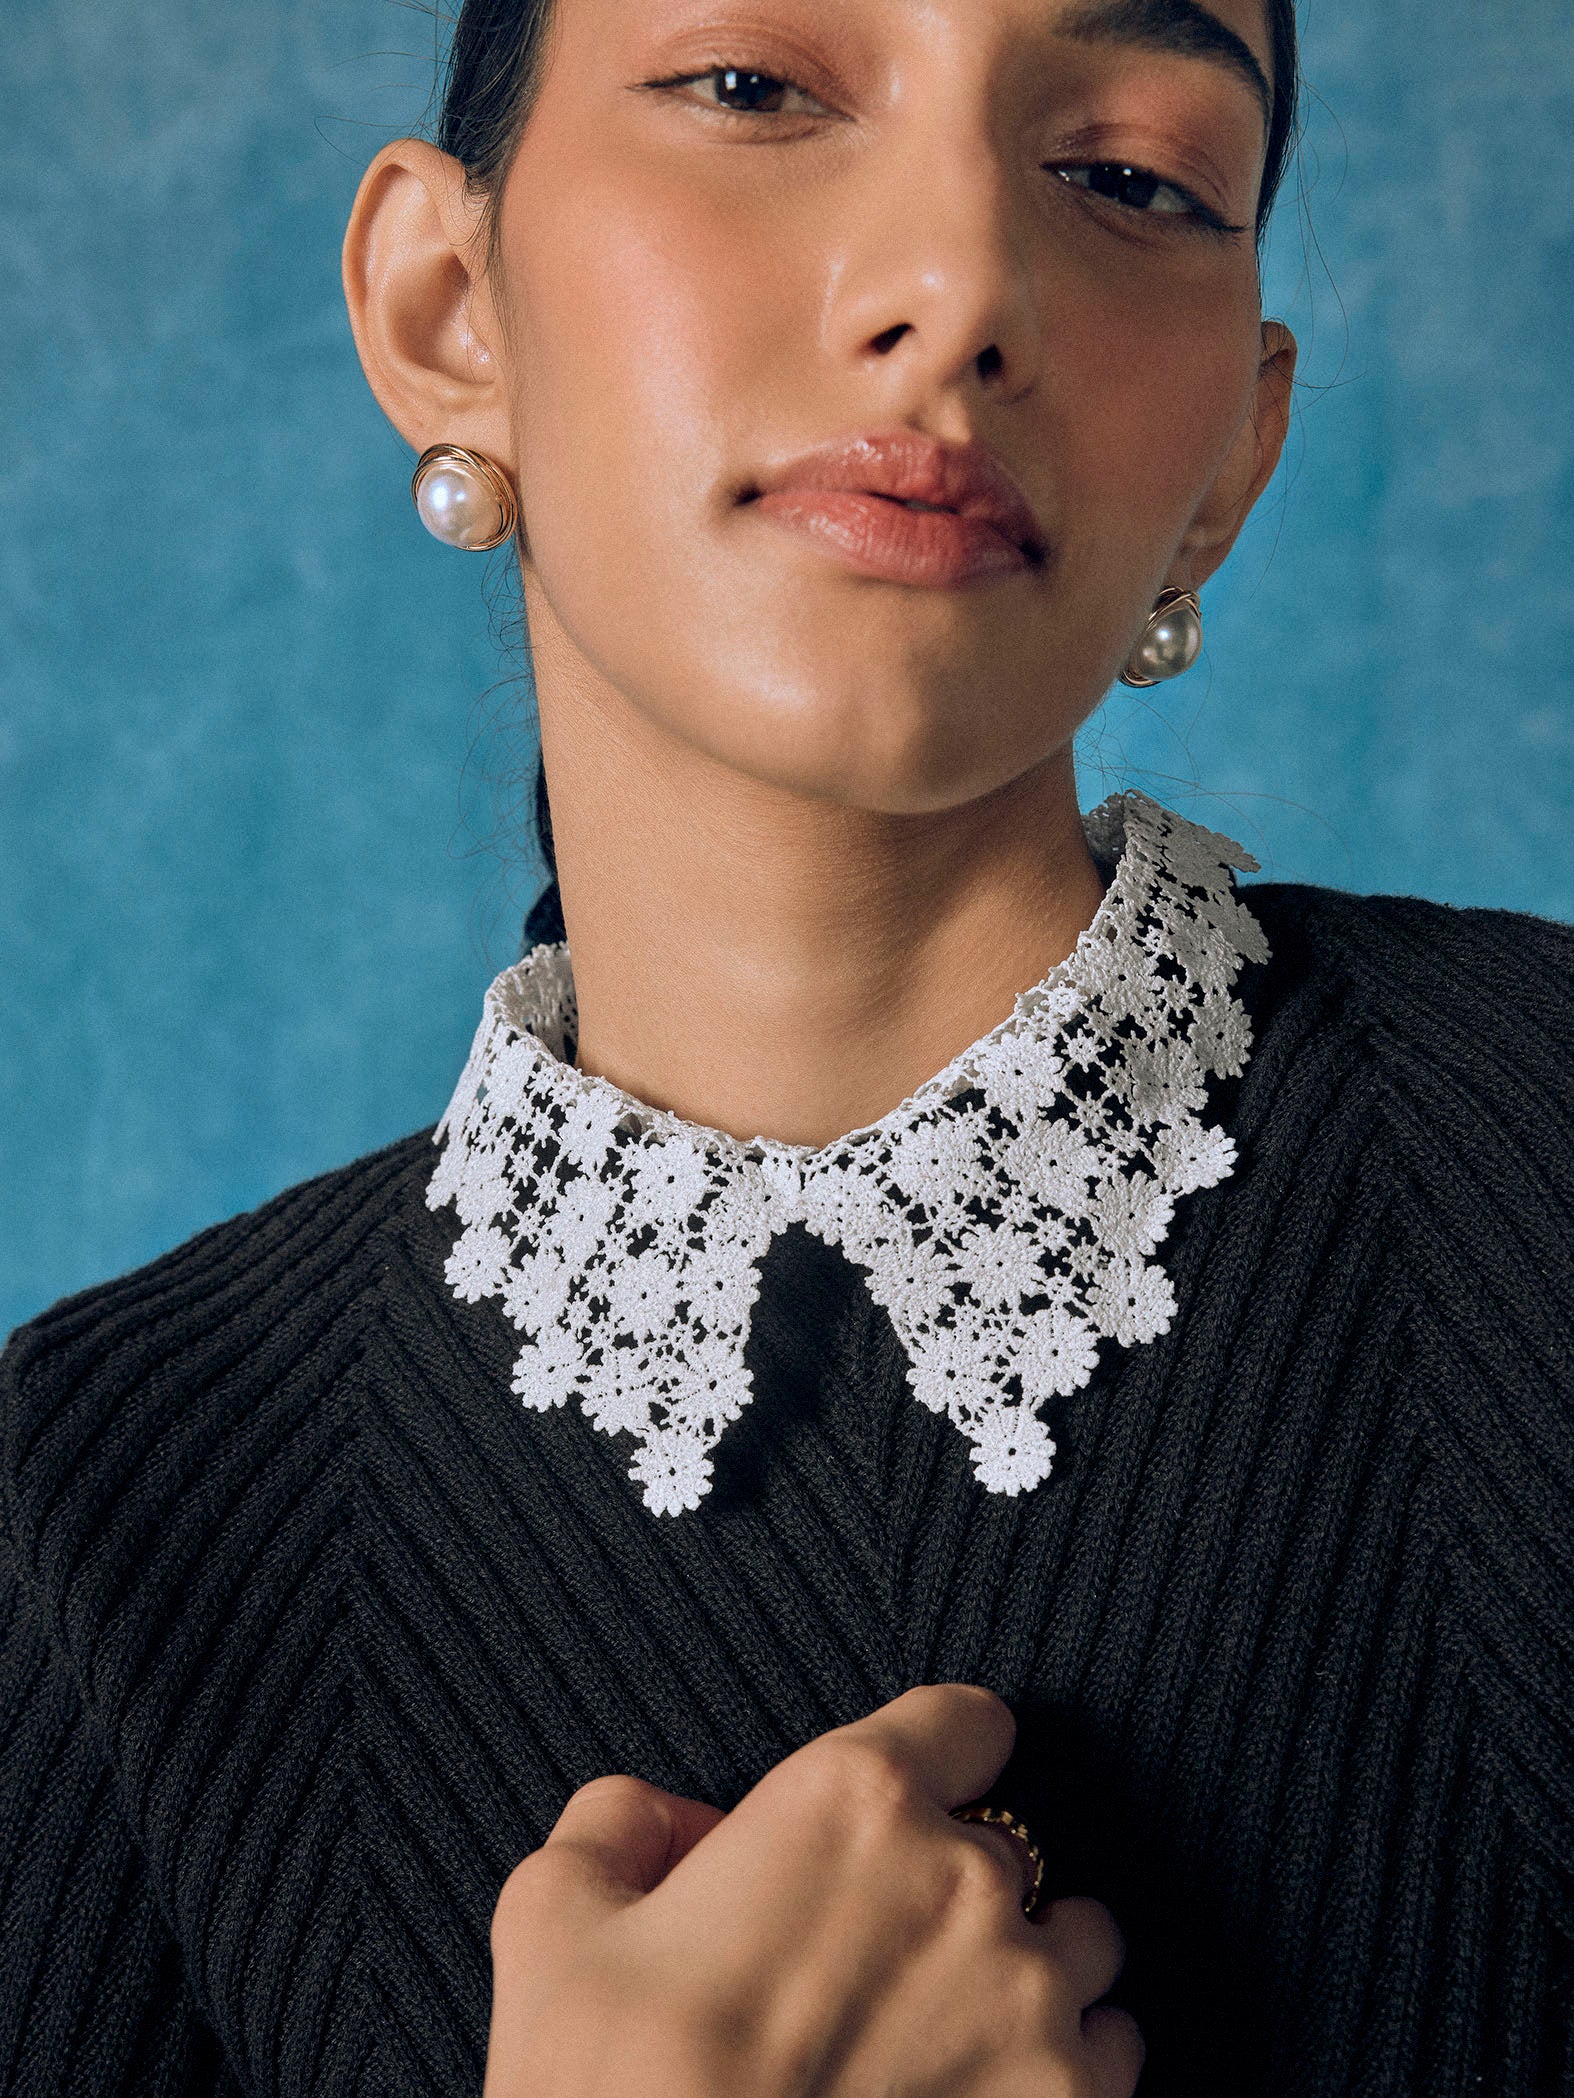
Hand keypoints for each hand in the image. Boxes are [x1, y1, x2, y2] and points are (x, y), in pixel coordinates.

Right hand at [483, 1682, 1142, 2096]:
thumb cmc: (612, 2094)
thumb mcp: (555, 1923)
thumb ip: (617, 1826)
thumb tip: (665, 1821)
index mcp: (854, 1804)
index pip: (963, 1721)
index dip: (936, 1755)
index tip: (910, 1803)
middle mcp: (966, 1881)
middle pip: (1006, 1844)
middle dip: (947, 1889)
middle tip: (871, 1965)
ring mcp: (1032, 2004)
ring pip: (1078, 1943)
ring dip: (1023, 1973)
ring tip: (942, 2036)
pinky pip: (1114, 2050)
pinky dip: (1065, 2068)